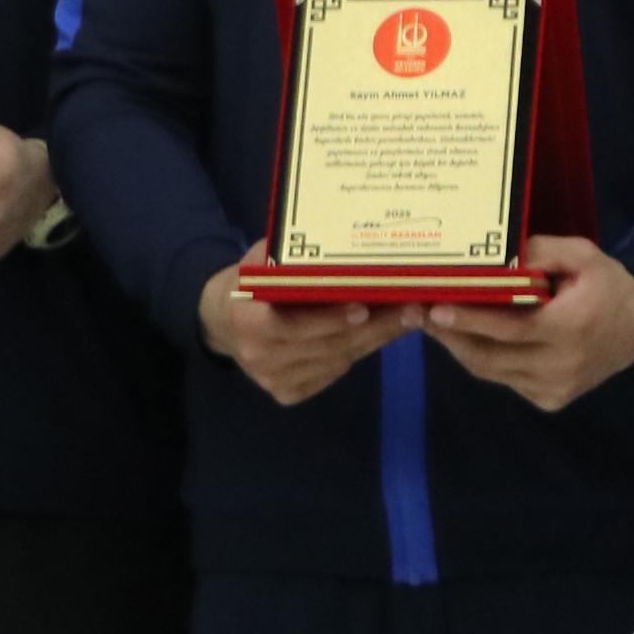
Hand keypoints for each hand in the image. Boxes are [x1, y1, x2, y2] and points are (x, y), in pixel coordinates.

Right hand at [198, 246, 402, 405]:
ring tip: (408, 317)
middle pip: (326, 345)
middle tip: (411, 308)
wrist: (222, 320)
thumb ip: (289, 258)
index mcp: (247, 322)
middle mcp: (259, 357)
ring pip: (338, 360)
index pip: (292, 325)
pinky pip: (333, 372)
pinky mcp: (287, 393)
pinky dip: (360, 352)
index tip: (365, 307)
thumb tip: (339, 240)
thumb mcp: (261, 260)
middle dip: (374, 327)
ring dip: (376, 339)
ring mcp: (273, 380)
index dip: (329, 318)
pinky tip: (384, 333)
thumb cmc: (249, 282)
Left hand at [425, 236, 633, 411]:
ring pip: (491, 371)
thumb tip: (497, 257)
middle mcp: (562, 365)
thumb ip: (542, 252)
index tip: (436, 308)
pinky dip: (483, 359)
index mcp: (572, 327)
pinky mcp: (549, 400)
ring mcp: (554, 388)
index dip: (472, 319)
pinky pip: (504, 379)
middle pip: (492, 356)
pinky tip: (469, 338)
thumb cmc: (606, 287)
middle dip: (451, 335)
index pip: (513, 328)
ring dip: (460, 347)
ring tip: (434, 322)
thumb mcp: (582, 255)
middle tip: (418, 311)